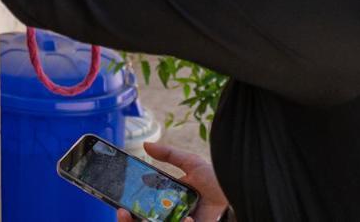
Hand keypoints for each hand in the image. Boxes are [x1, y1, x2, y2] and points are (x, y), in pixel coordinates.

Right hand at [114, 142, 228, 221]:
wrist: (239, 197)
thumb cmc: (217, 184)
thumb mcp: (191, 164)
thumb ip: (169, 155)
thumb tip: (145, 144)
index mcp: (166, 205)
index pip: (140, 212)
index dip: (128, 213)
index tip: (120, 207)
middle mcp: (170, 219)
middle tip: (124, 213)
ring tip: (152, 219)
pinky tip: (187, 219)